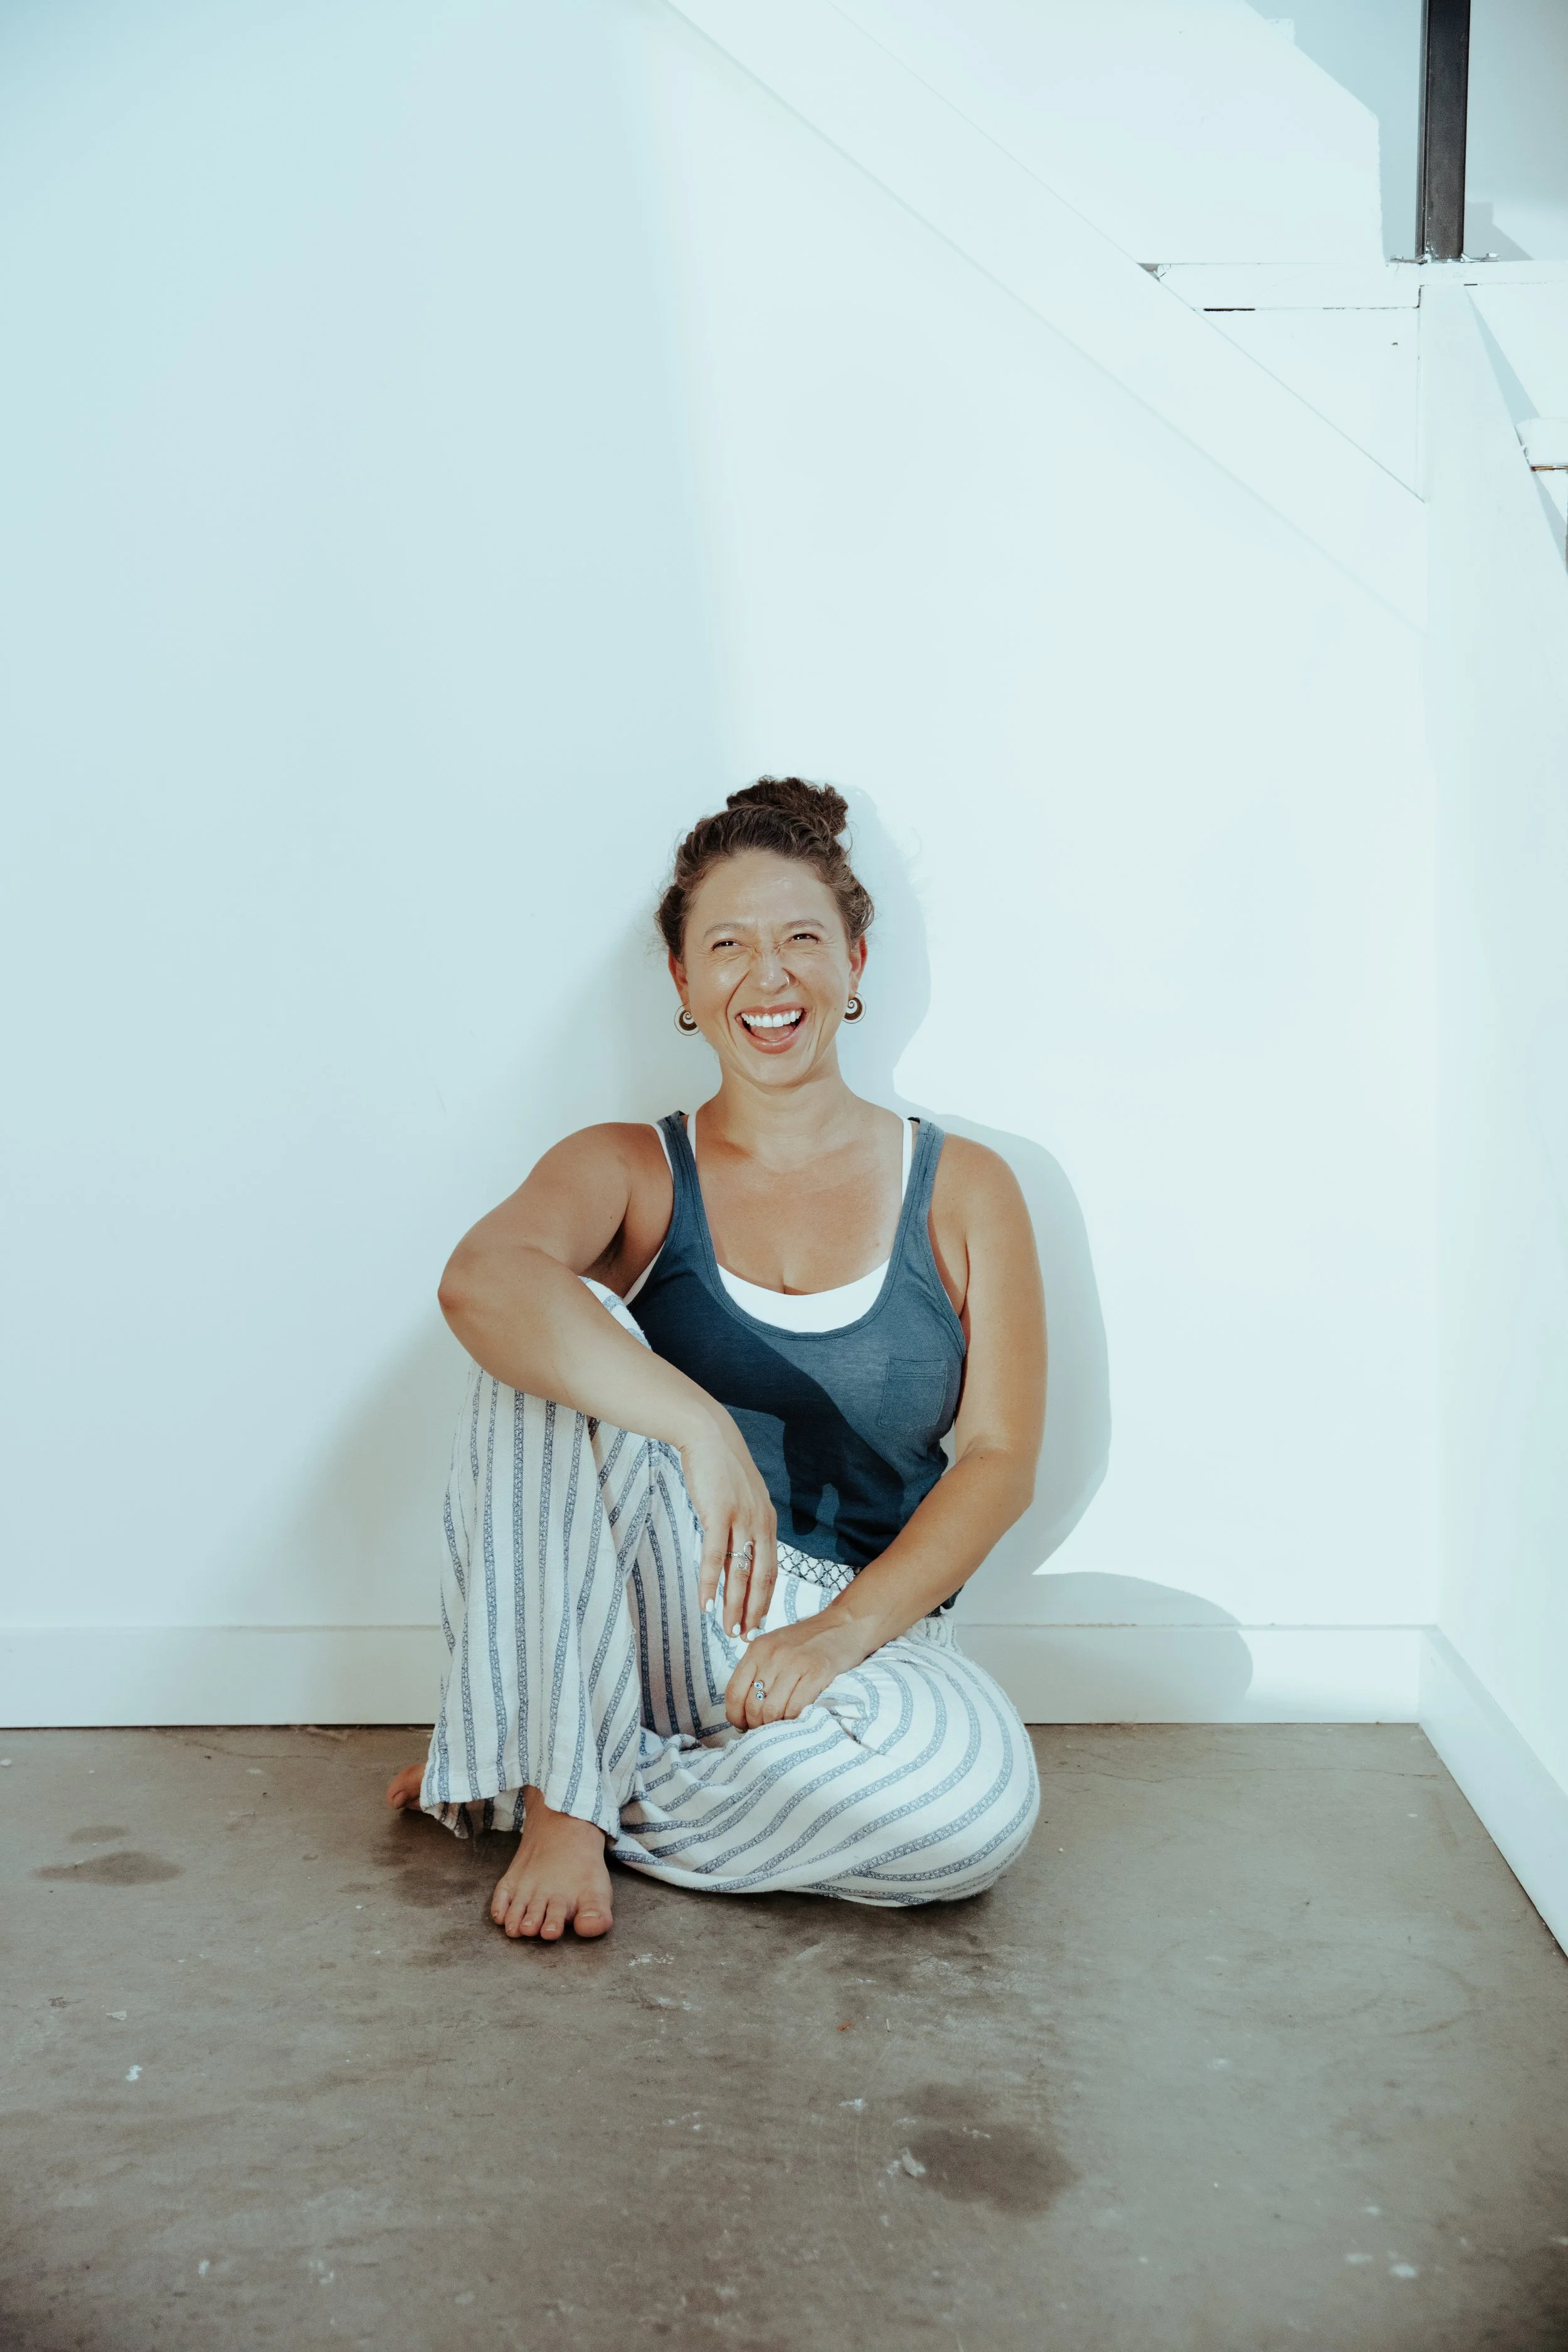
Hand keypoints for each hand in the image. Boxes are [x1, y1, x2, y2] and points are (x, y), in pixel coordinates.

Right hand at [678, 1421, 777, 1636]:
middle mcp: (760, 1523)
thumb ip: (744, 1524)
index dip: (764, 1600)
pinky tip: (705, 1604)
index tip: (758, 1623)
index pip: (771, 1570)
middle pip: (760, 1578)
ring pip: (740, 1573)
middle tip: (746, 1637)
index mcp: (767, 1522)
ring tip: (728, 1630)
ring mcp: (741, 1519)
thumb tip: (739, 1550)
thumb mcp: (741, 1498)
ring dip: (733, 1606)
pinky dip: (711, 1584)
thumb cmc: (720, 1468)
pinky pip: (715, 1557)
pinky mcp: (719, 1514)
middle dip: (753, 1611)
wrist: (708, 1435)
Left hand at [725, 1616, 868, 1730]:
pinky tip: (796, 1720)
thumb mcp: (774, 1647)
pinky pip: (796, 1708)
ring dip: (774, 1726)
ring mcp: (795, 1663)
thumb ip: (758, 1671)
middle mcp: (772, 1655)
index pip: (734, 1691)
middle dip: (756, 1724)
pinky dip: (793, 1720)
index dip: (735, 1715)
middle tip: (764, 1729)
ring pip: (772, 1710)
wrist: (843, 1625)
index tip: (742, 1725)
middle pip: (752, 1705)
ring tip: (780, 1727)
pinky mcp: (817, 1672)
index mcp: (757, 1649)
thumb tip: (742, 1710)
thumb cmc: (807, 1641)